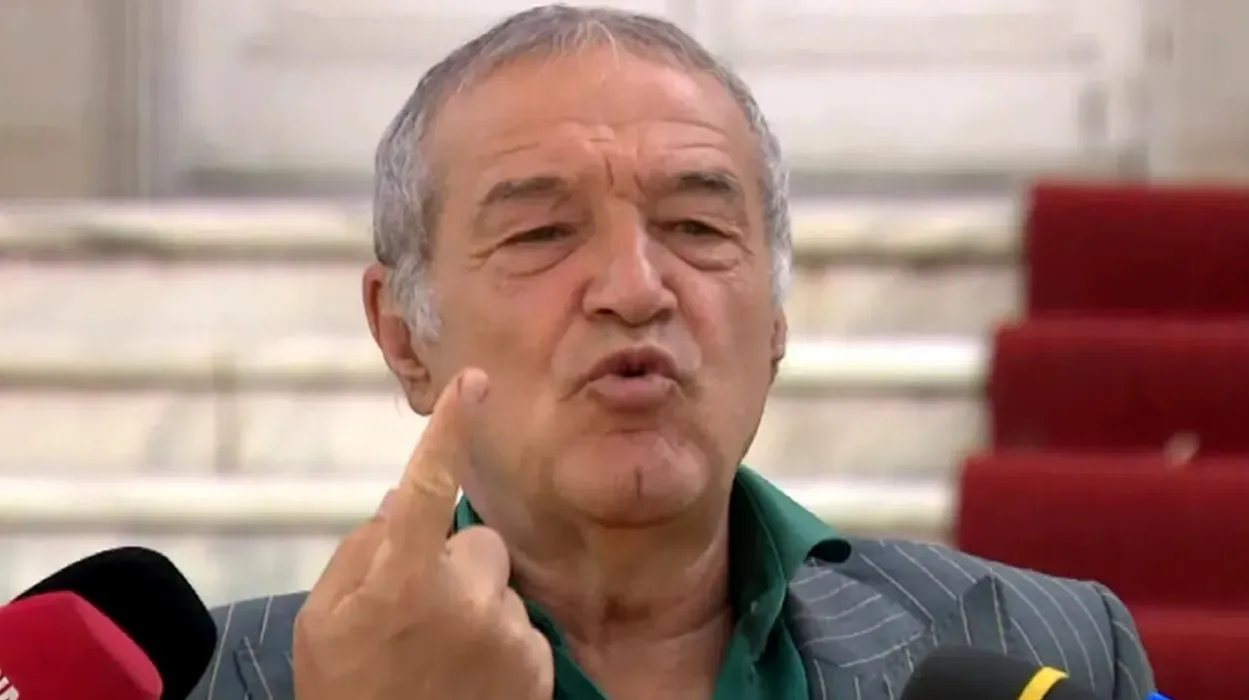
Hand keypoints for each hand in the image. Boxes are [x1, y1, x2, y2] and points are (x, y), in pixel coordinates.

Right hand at [292, 369, 553, 699]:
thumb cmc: (348, 696)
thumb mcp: (322, 624)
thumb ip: (360, 552)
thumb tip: (396, 499)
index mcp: (401, 578)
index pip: (427, 485)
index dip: (451, 430)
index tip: (475, 382)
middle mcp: (464, 597)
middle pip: (475, 541)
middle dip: (454, 566)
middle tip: (419, 619)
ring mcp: (506, 633)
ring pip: (499, 585)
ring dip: (477, 608)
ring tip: (439, 662)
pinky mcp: (536, 664)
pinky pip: (520, 625)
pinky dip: (499, 646)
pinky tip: (467, 681)